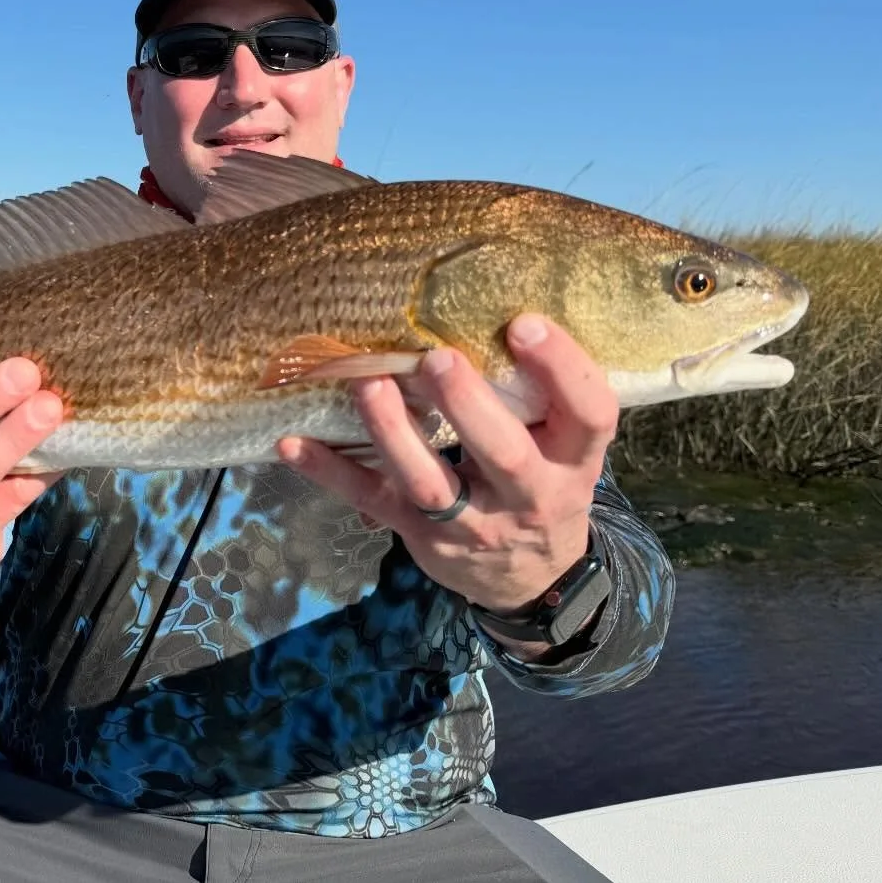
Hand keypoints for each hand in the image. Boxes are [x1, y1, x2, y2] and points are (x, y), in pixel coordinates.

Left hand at [278, 314, 617, 627]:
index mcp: (572, 460)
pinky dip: (329, 471)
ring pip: (429, 484)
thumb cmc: (541, 479)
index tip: (523, 322)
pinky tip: (293, 443)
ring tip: (366, 382)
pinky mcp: (418, 535)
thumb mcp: (562, 446)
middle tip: (438, 358)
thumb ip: (538, 393)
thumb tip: (484, 302)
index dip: (562, 368)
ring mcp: (470, 523)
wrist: (530, 580)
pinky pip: (370, 500)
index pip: (588, 414)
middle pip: (505, 454)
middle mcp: (528, 495)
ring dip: (393, 432)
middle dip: (469, 406)